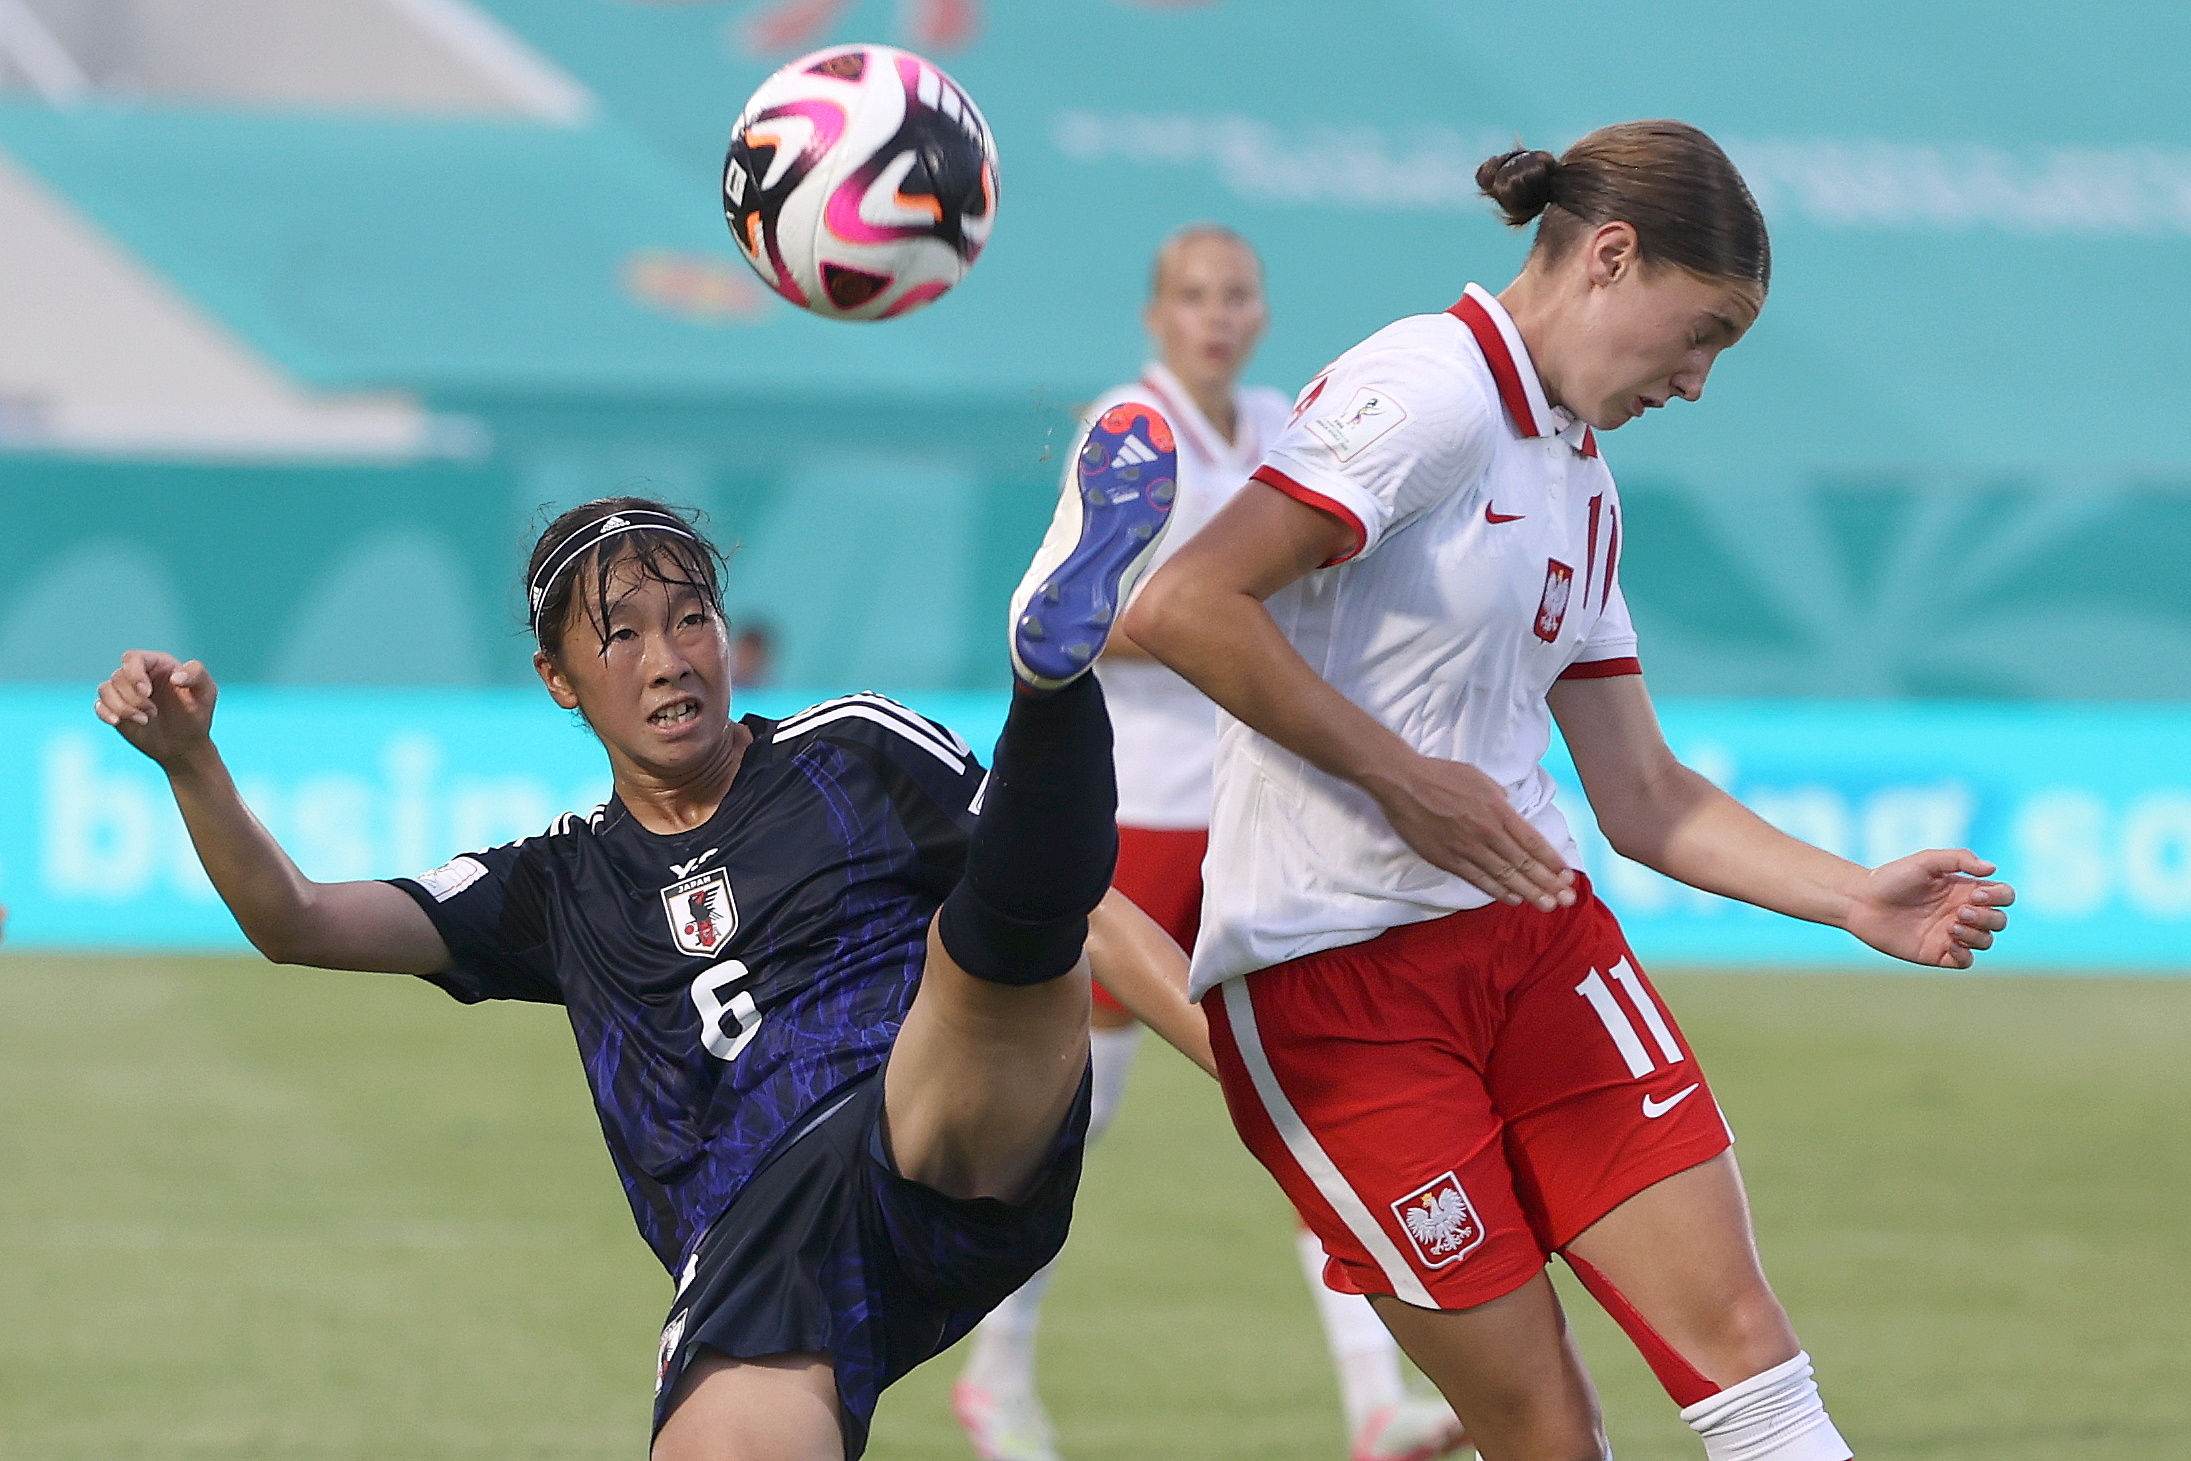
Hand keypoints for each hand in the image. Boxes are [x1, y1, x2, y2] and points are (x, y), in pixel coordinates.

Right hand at [94, 650, 218, 768]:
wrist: (185, 744)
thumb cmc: (197, 714)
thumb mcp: (206, 692)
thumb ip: (197, 675)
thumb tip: (177, 676)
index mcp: (158, 664)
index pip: (132, 658)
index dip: (134, 673)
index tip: (147, 692)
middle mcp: (138, 675)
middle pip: (118, 676)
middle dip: (134, 698)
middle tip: (153, 712)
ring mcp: (125, 692)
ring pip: (105, 689)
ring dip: (122, 707)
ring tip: (145, 720)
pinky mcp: (115, 709)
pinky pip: (99, 705)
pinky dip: (106, 713)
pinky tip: (119, 722)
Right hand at [1365, 752, 1576, 910]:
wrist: (1404, 783)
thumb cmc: (1442, 776)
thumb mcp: (1481, 779)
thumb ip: (1501, 800)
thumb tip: (1512, 813)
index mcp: (1499, 811)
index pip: (1533, 842)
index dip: (1552, 861)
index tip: (1567, 876)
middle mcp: (1488, 833)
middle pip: (1524, 863)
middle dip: (1548, 884)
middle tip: (1566, 900)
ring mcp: (1468, 848)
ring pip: (1505, 876)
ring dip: (1528, 892)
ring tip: (1547, 906)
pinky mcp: (1449, 860)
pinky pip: (1478, 879)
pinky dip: (1497, 891)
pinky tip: (1512, 899)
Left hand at [1843, 849, 2013, 968]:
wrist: (1861, 902)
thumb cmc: (1891, 878)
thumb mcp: (1925, 861)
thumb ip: (1959, 859)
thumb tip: (1992, 868)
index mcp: (1964, 889)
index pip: (2003, 895)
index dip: (2000, 896)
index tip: (1977, 893)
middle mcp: (1961, 911)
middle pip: (1999, 920)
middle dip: (1988, 917)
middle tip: (1959, 912)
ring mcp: (1950, 933)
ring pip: (1986, 941)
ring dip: (1977, 935)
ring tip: (1951, 926)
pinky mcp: (1937, 952)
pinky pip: (1966, 961)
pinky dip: (1965, 955)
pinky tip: (1949, 944)